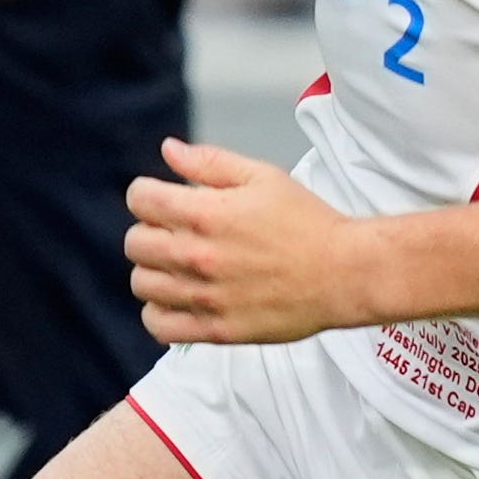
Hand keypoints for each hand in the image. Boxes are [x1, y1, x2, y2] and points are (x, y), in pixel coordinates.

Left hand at [127, 138, 373, 344]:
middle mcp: (197, 256)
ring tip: (178, 266)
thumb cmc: (308, 222)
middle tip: (176, 232)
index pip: (140, 199)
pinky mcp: (216, 329)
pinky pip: (158, 325)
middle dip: (150, 230)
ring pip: (142, 283)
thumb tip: (168, 149)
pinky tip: (178, 299)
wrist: (344, 273)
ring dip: (154, 270)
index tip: (165, 200)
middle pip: (135, 242)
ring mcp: (204, 296)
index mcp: (206, 214)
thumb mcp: (263, 177)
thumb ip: (210, 162)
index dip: (148, 194)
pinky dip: (159, 312)